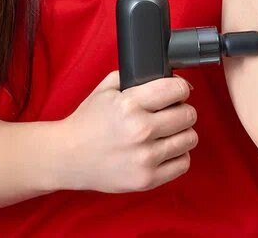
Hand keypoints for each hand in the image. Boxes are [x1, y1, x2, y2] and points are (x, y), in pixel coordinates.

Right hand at [58, 70, 198, 193]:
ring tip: (168, 132)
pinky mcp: (147, 179)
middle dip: (182, 110)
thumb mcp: (105, 89)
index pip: (176, 89)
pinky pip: (183, 163)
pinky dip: (178, 155)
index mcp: (130, 105)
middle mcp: (140, 130)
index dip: (180, 88)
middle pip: (188, 115)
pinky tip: (165, 150)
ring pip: (190, 138)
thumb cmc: (88, 122)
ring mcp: (145, 157)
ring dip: (182, 133)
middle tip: (172, 112)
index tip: (177, 91)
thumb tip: (170, 77)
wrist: (68, 157)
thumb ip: (136, 77)